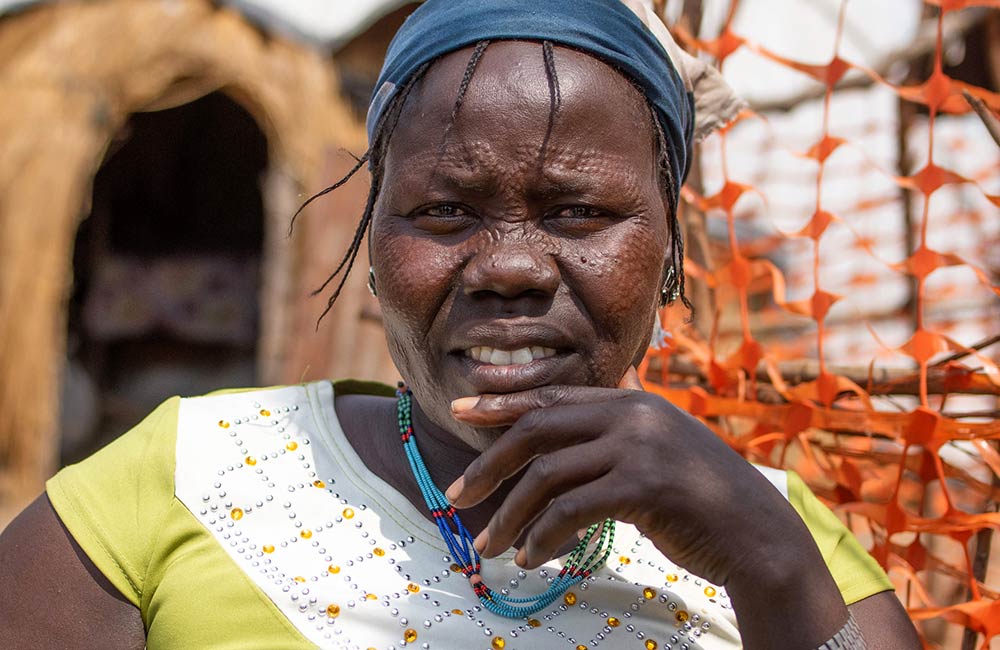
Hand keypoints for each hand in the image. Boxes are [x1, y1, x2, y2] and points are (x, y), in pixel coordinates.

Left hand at [445, 368, 807, 585]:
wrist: (758, 535)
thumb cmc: (701, 501)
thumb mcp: (658, 452)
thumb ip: (615, 438)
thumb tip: (562, 445)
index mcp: (631, 402)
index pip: (551, 397)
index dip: (501, 404)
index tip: (460, 410)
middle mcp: (631, 415)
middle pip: (537, 429)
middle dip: (488, 464)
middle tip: (454, 495)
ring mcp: (639, 447)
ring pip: (547, 475)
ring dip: (510, 516)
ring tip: (489, 547)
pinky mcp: (643, 486)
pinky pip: (570, 511)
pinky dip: (543, 537)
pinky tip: (531, 557)